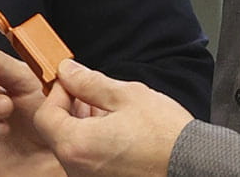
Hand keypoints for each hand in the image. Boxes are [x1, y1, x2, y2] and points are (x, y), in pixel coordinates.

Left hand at [33, 59, 191, 176]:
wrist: (195, 165)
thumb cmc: (166, 136)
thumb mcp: (126, 96)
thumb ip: (89, 83)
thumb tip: (67, 71)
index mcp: (77, 145)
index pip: (45, 116)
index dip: (56, 94)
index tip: (72, 83)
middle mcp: (78, 169)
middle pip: (57, 133)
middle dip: (70, 109)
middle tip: (92, 94)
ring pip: (73, 147)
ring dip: (83, 125)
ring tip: (110, 111)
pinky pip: (89, 160)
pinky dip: (94, 142)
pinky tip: (117, 131)